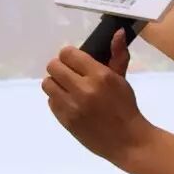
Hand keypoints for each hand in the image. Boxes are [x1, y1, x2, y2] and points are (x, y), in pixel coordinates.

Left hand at [41, 33, 150, 167]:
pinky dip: (57, 99)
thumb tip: (118, 32)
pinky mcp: (65, 120)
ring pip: (47, 83)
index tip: (74, 60)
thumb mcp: (122, 80)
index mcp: (99, 76)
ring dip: (56, 83)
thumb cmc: (125, 107)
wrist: (126, 141)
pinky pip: (50, 101)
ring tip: (67, 88)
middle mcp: (83, 89)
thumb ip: (117, 55)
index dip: (69, 55)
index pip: (68, 54)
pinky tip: (69, 102)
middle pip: (53, 67)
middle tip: (69, 73)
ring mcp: (72, 106)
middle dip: (60, 67)